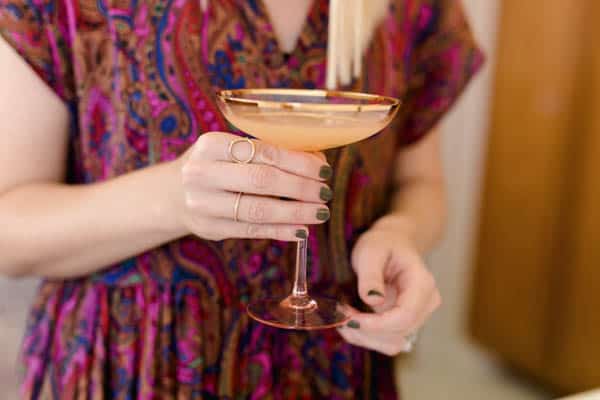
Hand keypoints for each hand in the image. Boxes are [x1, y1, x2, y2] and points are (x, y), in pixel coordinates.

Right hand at [175, 132, 332, 240]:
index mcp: (211, 145)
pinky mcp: (209, 228)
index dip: (298, 162)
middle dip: (301, 187)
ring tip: (321, 212)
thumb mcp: (231, 151)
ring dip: (296, 212)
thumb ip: (269, 153)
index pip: (264, 152)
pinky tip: (301, 230)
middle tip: (325, 192)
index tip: (324, 169)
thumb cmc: (216, 167)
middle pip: (262, 180)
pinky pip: (252, 230)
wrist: (174, 194)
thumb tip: (317, 162)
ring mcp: (203, 203)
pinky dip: (281, 231)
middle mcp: (202, 173)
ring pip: (259, 209)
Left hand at [337, 217, 440, 355]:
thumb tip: (373, 301)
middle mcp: (426, 304)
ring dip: (364, 337)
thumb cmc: (382, 244)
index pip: (405, 316)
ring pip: (392, 344)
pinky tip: (351, 322)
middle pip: (398, 333)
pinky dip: (366, 337)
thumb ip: (371, 275)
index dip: (376, 324)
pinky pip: (387, 341)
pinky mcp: (404, 323)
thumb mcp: (371, 251)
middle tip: (339, 313)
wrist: (392, 243)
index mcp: (422, 284)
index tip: (349, 318)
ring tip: (342, 318)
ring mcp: (417, 316)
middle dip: (366, 330)